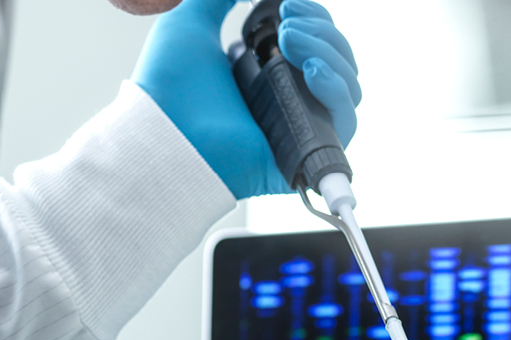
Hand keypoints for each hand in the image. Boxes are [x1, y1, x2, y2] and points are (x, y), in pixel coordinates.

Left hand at [133, 0, 360, 198]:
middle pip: (339, 61)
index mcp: (269, 72)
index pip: (317, 44)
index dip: (315, 18)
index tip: (290, 3)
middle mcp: (290, 100)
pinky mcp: (306, 153)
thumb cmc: (170, 86)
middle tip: (288, 21)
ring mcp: (301, 126)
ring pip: (348, 86)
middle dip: (322, 30)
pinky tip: (313, 70)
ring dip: (330, 52)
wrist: (163, 130)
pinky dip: (337, 89)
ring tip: (291, 39)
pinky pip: (345, 121)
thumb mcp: (191, 21)